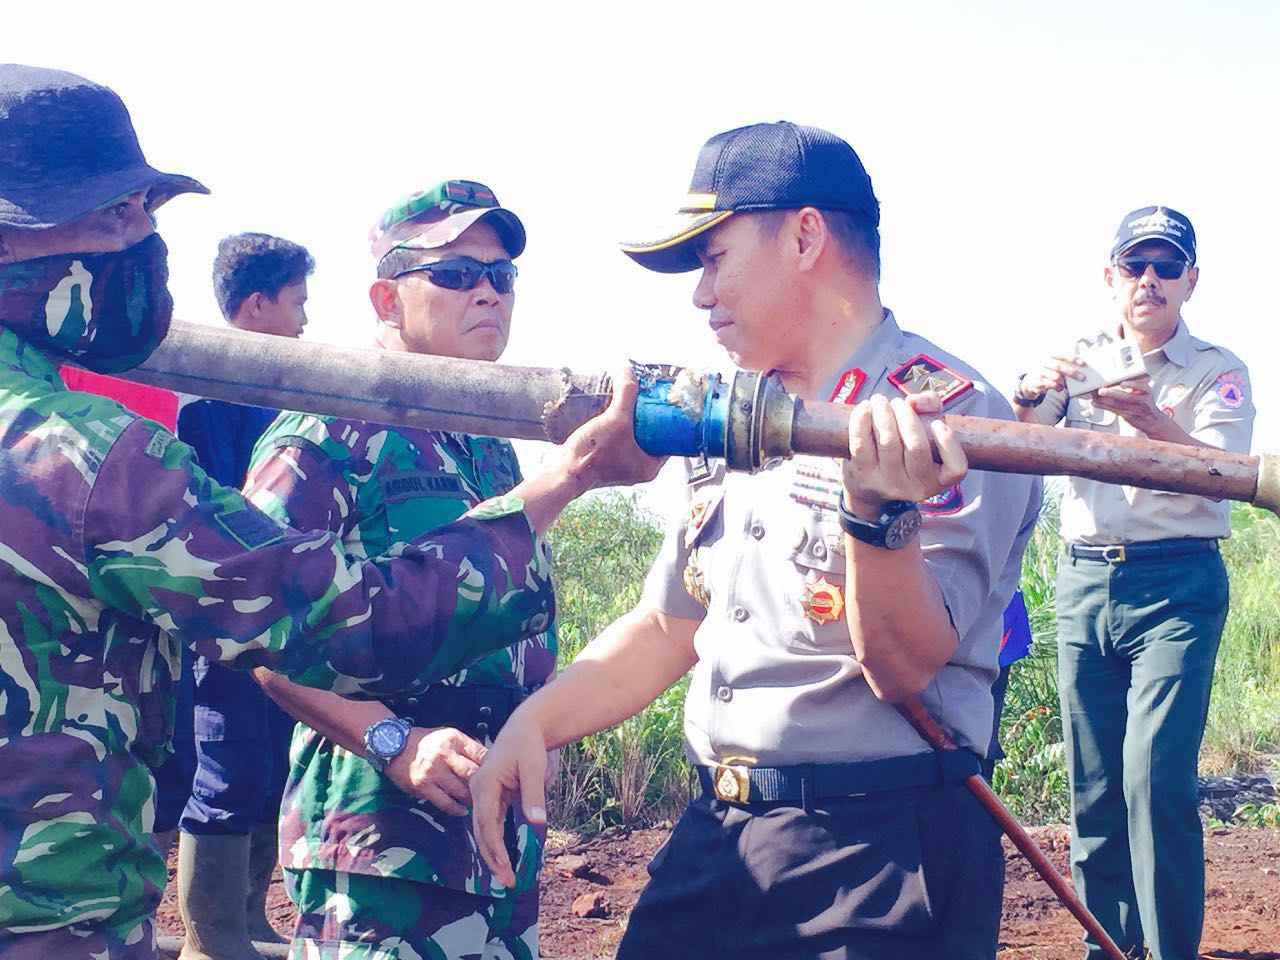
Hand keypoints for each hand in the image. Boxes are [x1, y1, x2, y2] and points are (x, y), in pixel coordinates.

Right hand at [384, 726, 485, 815]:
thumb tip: (487, 759)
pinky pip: (445, 803)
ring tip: (479, 803)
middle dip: (485, 785)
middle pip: (473, 773)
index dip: (492, 766)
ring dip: (472, 799)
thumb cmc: (423, 741)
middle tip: (493, 793)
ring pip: (461, 791)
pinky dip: (457, 809)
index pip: (480, 753)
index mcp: (453, 739)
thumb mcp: (447, 735)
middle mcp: (444, 755)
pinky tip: (463, 811)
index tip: (498, 775)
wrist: (393, 745)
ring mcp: (433, 772)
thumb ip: (466, 746)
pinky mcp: (423, 787)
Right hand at [470, 718, 549, 887]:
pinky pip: (491, 822)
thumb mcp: (534, 768)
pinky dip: (496, 840)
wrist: (526, 726)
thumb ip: (533, 796)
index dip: (495, 848)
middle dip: (493, 858)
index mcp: (484, 784)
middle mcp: (478, 790)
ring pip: (484, 829)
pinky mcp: (490, 794)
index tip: (506, 868)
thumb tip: (538, 823)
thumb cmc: (529, 745)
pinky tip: (504, 855)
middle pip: (481, 831)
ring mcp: (482, 792)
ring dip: (493, 852)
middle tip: (508, 881)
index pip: (486, 823)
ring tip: (506, 874)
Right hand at [560, 366, 665, 491]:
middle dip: (646, 416)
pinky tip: (610, 411)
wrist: (562, 473)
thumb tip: (627, 370)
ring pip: (631, 437)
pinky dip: (615, 427)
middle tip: (644, 398)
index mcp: (649, 466)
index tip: (664, 404)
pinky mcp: (604, 461)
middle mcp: (636, 468)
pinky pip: (616, 440)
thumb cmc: (592, 457)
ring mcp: (620, 466)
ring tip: (627, 401)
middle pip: (650, 436)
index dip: (668, 421)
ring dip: (629, 420)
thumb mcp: (616, 419)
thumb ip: (625, 393)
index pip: (669, 441)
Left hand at [842, 392, 966, 516]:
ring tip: (880, 401)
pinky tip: (865, 408)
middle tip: (898, 403)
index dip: (948, 442)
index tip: (937, 423)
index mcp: (940, 479)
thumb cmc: (906, 448)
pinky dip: (861, 421)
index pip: (956, 468)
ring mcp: (888, 483)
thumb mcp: (927, 429)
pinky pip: (861, 445)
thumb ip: (931, 406)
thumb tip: (915, 402)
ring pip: (888, 443)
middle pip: (916, 446)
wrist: (869, 484)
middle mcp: (916, 486)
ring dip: (883, 414)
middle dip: (907, 416)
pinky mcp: (863, 475)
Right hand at [1017, 355, 1083, 401]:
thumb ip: (1064, 364)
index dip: (1072, 358)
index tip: (1082, 363)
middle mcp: (1042, 363)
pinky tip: (1060, 388)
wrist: (1030, 382)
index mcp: (1047, 356)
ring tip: (1067, 385)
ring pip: (1056, 377)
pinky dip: (1058, 387)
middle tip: (1082, 377)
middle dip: (1072, 372)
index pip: (1061, 355)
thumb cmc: (1046, 372)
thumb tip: (1080, 366)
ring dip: (1064, 382)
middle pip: (1059, 366)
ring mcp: (1038, 373)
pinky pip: (1051, 385)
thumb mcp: (1052, 365)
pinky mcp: (1037, 382)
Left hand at [1092, 376, 1160, 431]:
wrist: (1153, 421)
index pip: (1142, 387)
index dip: (1132, 385)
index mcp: (1146, 391)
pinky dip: (1104, 406)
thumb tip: (1111, 379)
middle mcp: (1143, 400)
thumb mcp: (1142, 392)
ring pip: (1120, 406)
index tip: (1123, 384)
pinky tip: (1096, 403)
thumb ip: (1130, 386)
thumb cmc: (1144, 403)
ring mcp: (1137, 410)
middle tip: (1101, 391)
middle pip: (1128, 398)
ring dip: (1105, 401)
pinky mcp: (1130, 417)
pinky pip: (1115, 411)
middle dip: (1113, 394)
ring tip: (1096, 397)